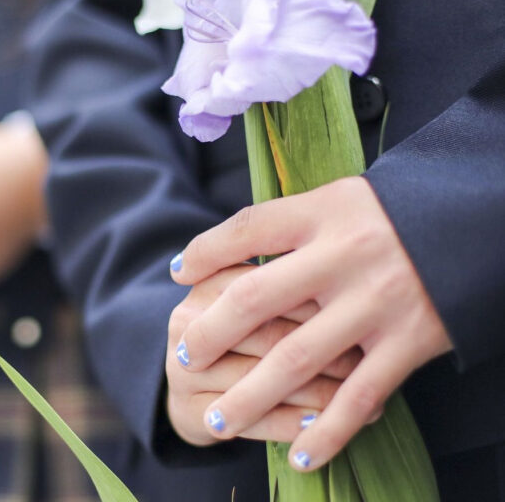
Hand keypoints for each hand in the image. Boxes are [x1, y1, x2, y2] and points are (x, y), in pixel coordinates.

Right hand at [166, 264, 362, 445]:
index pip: (272, 287)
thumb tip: (357, 289)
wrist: (192, 383)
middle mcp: (187, 322)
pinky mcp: (189, 411)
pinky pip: (251, 420)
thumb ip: (294, 283)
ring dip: (316, 392)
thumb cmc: (244, 333)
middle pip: (267, 335)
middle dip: (325, 349)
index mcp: (210, 282)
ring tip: (356, 396)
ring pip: (260, 380)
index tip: (363, 313)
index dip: (321, 303)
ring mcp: (183, 369)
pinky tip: (325, 425)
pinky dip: (293, 422)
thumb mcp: (257, 298)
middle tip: (366, 359)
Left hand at [170, 177, 451, 470]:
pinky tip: (298, 455)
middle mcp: (343, 255)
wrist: (478, 219)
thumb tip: (223, 255)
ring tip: (217, 421)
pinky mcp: (408, 341)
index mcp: (323, 213)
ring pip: (295, 359)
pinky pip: (357, 397)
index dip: (205, 252)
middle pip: (254, 298)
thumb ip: (290, 224)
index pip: (247, 229)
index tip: (178, 275)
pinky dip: (325, 432)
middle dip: (210, 333)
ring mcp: (375, 302)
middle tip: (181, 358)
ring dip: (248, 396)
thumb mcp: (341, 199)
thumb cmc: (395, 213)